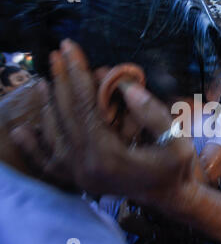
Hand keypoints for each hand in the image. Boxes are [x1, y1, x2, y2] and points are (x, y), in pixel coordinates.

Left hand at [11, 39, 195, 203]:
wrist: (170, 197)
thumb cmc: (175, 168)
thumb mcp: (176, 138)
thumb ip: (152, 112)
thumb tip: (126, 86)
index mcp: (109, 156)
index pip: (85, 106)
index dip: (77, 73)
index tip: (69, 47)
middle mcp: (87, 167)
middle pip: (66, 116)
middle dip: (61, 81)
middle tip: (56, 53)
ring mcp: (79, 176)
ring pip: (54, 135)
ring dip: (47, 105)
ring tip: (45, 80)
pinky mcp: (79, 180)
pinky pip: (49, 163)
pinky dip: (33, 147)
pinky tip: (22, 132)